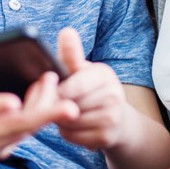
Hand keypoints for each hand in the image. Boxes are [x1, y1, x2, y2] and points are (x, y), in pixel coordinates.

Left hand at [54, 27, 127, 149]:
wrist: (117, 119)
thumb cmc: (90, 89)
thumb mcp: (81, 70)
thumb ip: (71, 54)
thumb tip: (66, 31)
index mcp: (104, 73)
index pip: (75, 84)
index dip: (58, 90)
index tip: (52, 90)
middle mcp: (114, 94)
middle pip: (70, 104)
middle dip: (58, 105)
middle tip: (59, 102)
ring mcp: (113, 117)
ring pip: (70, 122)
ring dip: (61, 120)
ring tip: (67, 113)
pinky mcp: (108, 137)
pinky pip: (74, 136)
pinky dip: (67, 133)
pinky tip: (74, 126)